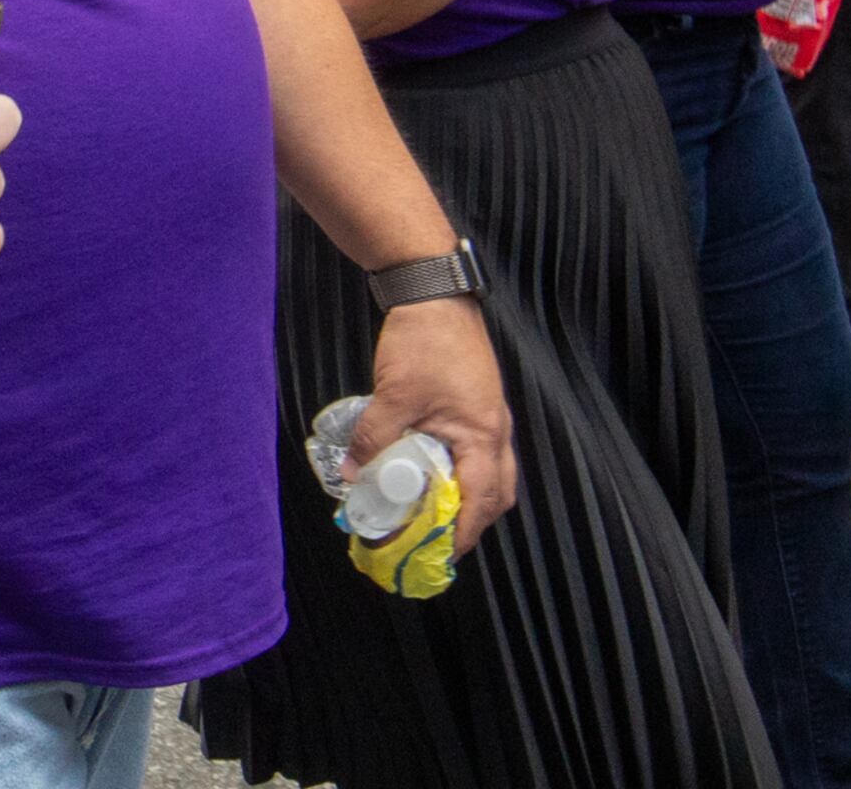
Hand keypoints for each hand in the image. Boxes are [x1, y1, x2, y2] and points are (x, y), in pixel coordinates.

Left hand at [358, 298, 517, 553]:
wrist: (434, 293)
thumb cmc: (424, 344)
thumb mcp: (394, 396)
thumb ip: (375, 439)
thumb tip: (355, 476)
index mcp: (484, 436)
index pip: (481, 501)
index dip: (462, 533)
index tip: (439, 556)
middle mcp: (496, 431)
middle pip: (495, 494)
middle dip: (469, 522)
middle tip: (434, 538)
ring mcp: (489, 417)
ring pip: (488, 473)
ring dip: (463, 496)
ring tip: (426, 510)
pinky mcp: (475, 405)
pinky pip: (475, 451)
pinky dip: (456, 470)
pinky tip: (424, 470)